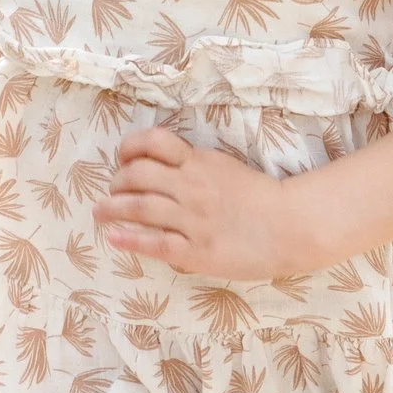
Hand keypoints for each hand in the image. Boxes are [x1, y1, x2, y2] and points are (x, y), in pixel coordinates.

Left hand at [97, 126, 324, 282]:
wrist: (292, 226)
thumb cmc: (260, 198)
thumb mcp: (225, 169)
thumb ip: (195, 167)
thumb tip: (161, 169)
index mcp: (200, 162)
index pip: (154, 142)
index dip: (129, 148)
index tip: (122, 159)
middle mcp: (192, 187)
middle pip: (138, 175)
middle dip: (117, 181)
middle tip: (112, 192)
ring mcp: (193, 219)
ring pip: (140, 207)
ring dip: (112, 208)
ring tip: (100, 213)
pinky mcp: (197, 250)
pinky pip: (156, 243)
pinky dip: (129, 240)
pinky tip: (114, 238)